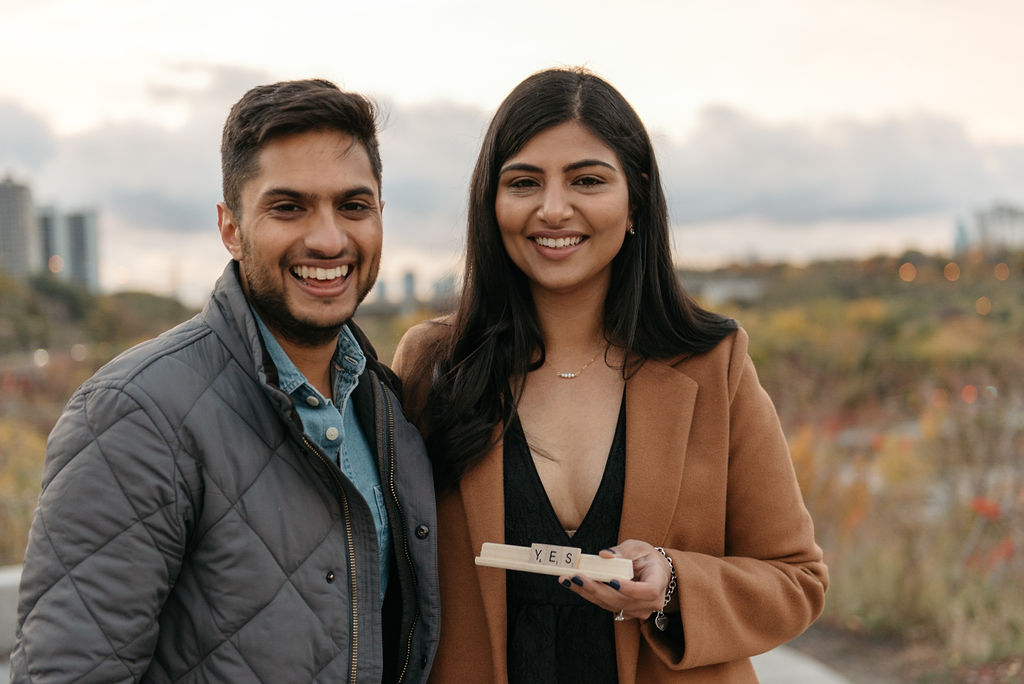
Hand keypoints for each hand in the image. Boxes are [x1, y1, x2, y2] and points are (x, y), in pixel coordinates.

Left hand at [557, 539, 671, 620]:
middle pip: (622, 601)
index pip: (647, 591)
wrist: (654, 571)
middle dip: (596, 589)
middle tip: (576, 577)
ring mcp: (637, 610)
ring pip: (610, 605)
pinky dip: (589, 594)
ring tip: (568, 579)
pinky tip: (574, 584)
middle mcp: (649, 603)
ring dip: (587, 592)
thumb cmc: (647, 557)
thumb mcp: (638, 547)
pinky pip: (606, 605)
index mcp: (658, 584)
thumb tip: (605, 555)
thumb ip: (623, 551)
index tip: (612, 580)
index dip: (630, 589)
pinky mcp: (625, 611)